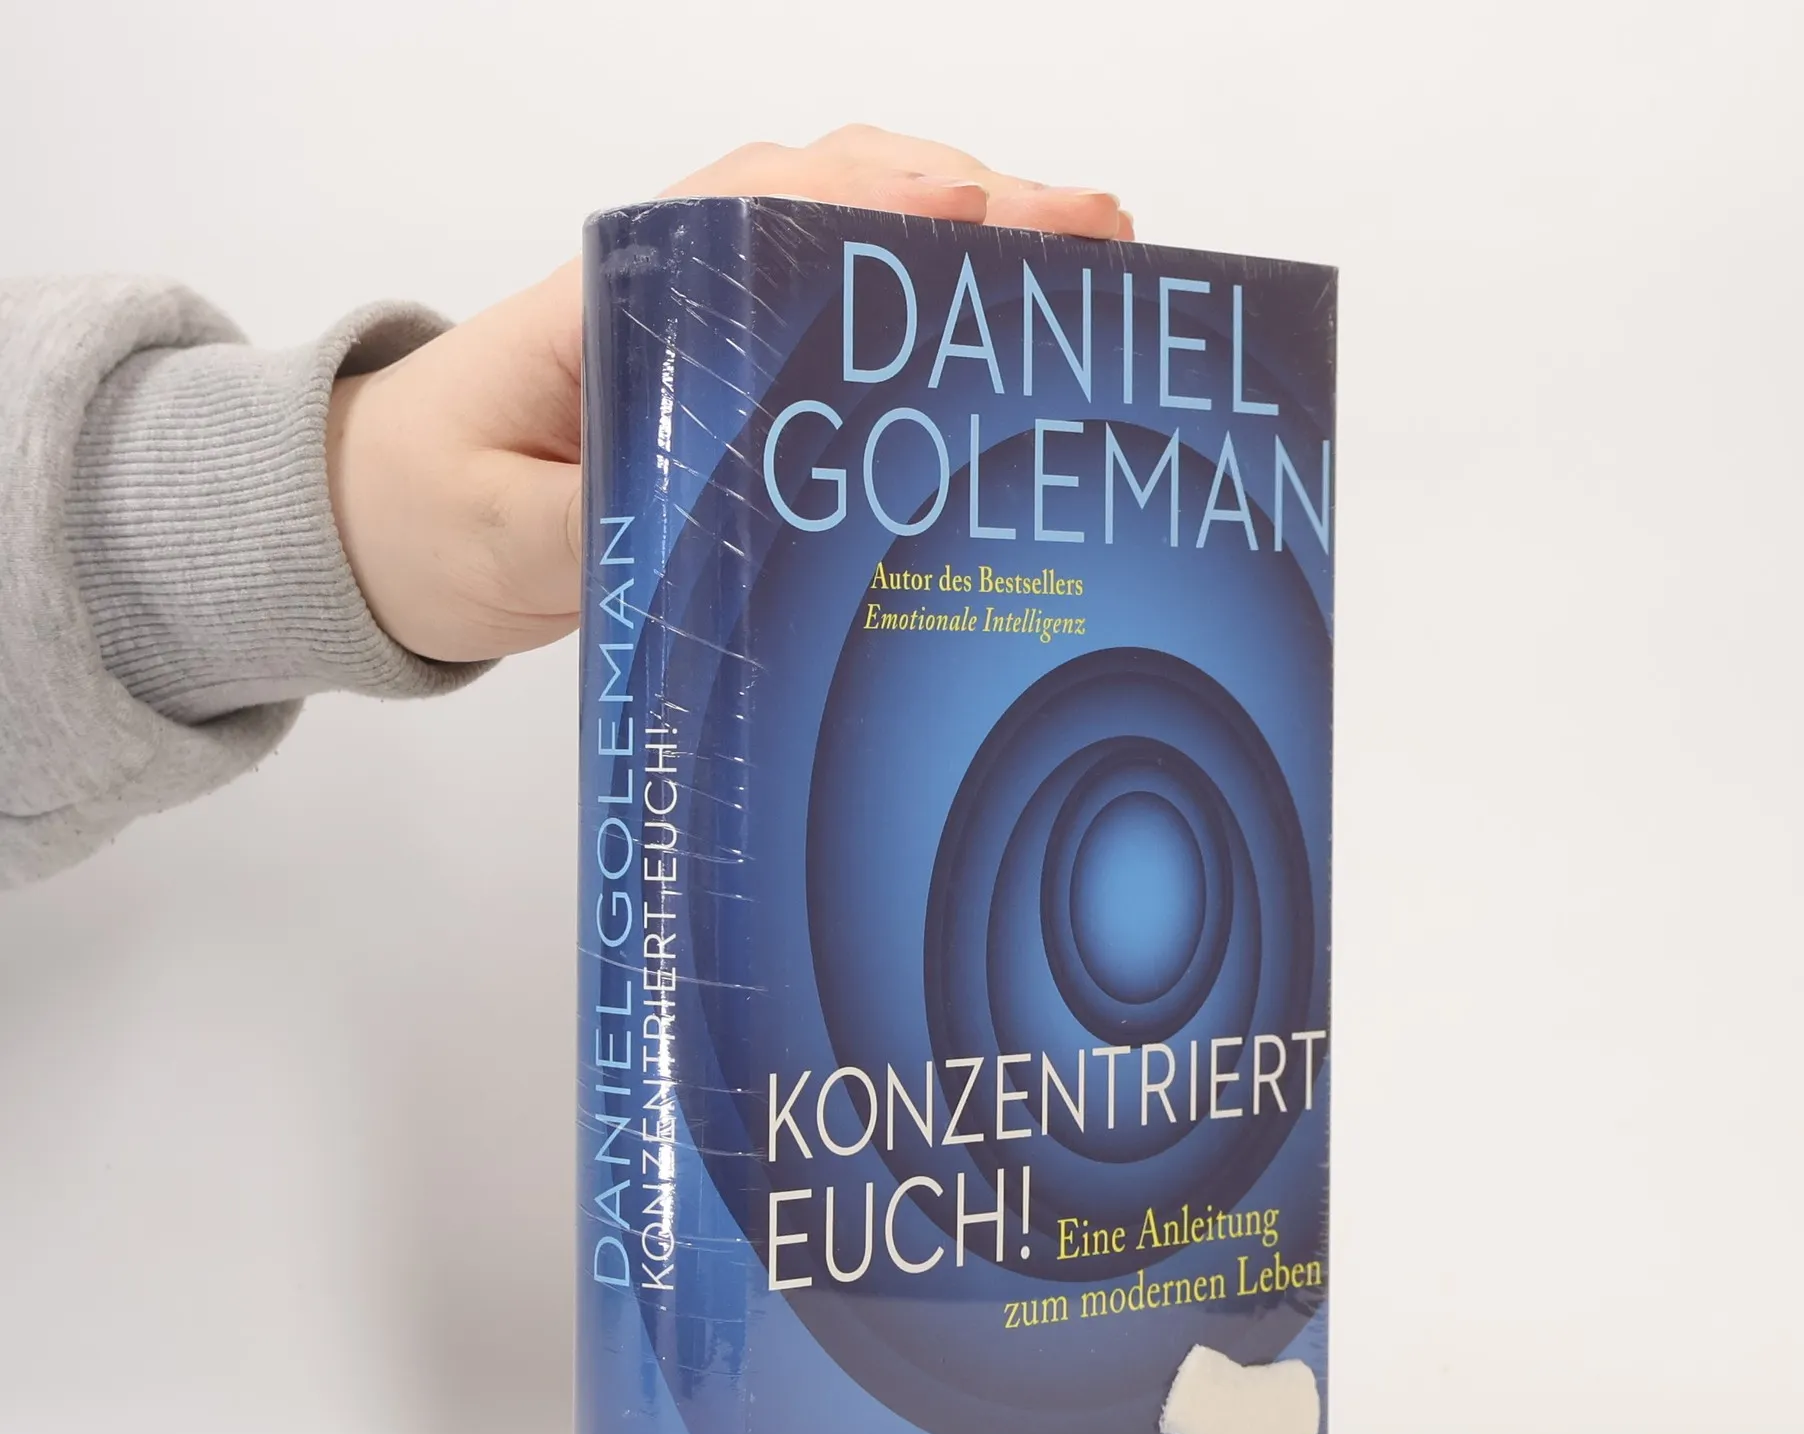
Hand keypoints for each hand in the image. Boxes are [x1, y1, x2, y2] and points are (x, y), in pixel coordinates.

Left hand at [326, 126, 1132, 664]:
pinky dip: (939, 309)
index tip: (964, 211)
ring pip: (859, 243)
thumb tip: (711, 519)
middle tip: (1093, 234)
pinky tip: (1015, 330)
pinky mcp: (742, 383)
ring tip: (1093, 261)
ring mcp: (718, 329)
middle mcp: (680, 287)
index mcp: (614, 298)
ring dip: (976, 242)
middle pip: (838, 201)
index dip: (868, 202)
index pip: (756, 212)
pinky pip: (851, 320)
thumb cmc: (429, 511)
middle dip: (971, 208)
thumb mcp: (497, 537)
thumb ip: (589, 525)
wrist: (386, 527)